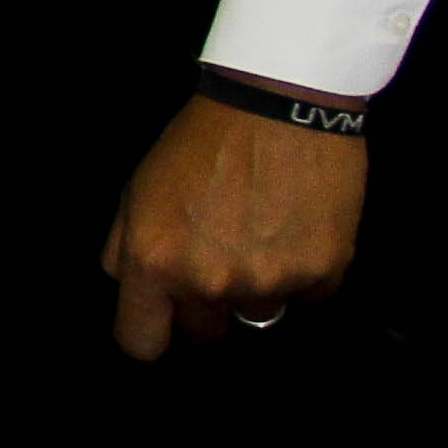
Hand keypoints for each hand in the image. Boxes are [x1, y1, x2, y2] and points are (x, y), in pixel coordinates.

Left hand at [103, 96, 367, 357]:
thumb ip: (126, 247)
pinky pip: (306, 295)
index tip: (161, 319)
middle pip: (203, 332)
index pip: (141, 342)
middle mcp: (209, 282)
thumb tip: (129, 286)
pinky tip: (294, 226)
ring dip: (256, 284)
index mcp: (155, 261)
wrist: (280, 105)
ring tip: (258, 229)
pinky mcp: (321, 274)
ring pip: (257, 313)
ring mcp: (269, 283)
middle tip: (216, 253)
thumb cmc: (205, 140)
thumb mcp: (139, 188)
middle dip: (204, 303)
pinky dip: (301, 271)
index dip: (150, 331)